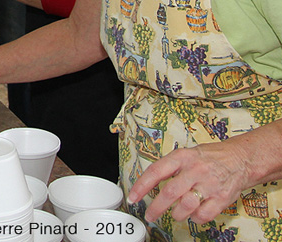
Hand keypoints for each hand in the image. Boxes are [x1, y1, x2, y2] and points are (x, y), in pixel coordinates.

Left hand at [128, 137, 259, 222]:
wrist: (240, 159)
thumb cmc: (209, 158)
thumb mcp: (186, 154)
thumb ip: (169, 168)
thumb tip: (148, 184)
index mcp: (182, 157)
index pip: (156, 172)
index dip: (141, 186)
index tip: (133, 197)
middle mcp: (195, 170)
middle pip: (170, 193)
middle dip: (156, 207)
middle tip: (150, 215)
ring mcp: (209, 185)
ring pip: (186, 206)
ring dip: (177, 214)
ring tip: (176, 213)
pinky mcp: (222, 198)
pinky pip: (203, 215)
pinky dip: (195, 218)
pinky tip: (194, 213)